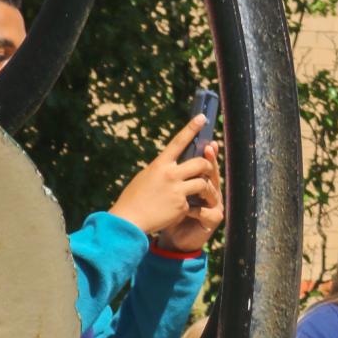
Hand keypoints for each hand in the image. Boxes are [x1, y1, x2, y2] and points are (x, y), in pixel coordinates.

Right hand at [110, 119, 218, 239]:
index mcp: (160, 164)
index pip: (179, 141)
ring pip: (203, 183)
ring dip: (208, 188)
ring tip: (206, 193)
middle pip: (200, 163)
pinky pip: (193, 202)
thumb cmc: (135, 197)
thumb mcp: (146, 176)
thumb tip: (175, 164)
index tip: (202, 117)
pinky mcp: (182, 206)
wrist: (129, 220)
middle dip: (208, 165)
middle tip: (208, 169)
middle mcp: (170, 174)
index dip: (192, 128)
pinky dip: (191, 206)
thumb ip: (162, 169)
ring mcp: (177, 190)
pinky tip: (181, 211)